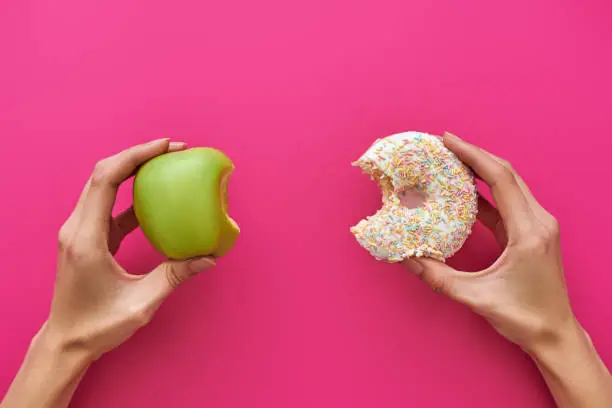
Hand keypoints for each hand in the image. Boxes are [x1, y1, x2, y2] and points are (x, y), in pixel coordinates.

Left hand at [46, 139, 215, 359]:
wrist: (67, 341)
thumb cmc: (98, 326)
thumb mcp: (141, 304)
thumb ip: (174, 276)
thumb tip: (208, 257)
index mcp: (87, 238)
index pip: (106, 180)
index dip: (135, 156)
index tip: (166, 146)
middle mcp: (78, 228)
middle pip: (103, 173)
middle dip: (138, 155)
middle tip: (174, 149)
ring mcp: (80, 231)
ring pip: (104, 185)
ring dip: (133, 170)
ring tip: (167, 164)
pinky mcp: (88, 237)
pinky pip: (110, 205)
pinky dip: (132, 194)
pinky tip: (157, 197)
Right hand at [404, 133, 611, 407]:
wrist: (554, 334)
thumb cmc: (522, 317)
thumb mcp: (474, 297)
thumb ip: (436, 276)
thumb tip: (405, 258)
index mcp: (528, 232)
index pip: (500, 179)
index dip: (473, 155)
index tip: (447, 140)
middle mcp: (539, 221)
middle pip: (507, 173)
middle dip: (474, 155)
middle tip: (444, 145)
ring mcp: (539, 226)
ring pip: (510, 184)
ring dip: (481, 170)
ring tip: (452, 161)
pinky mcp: (533, 233)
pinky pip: (508, 202)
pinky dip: (486, 192)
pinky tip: (465, 191)